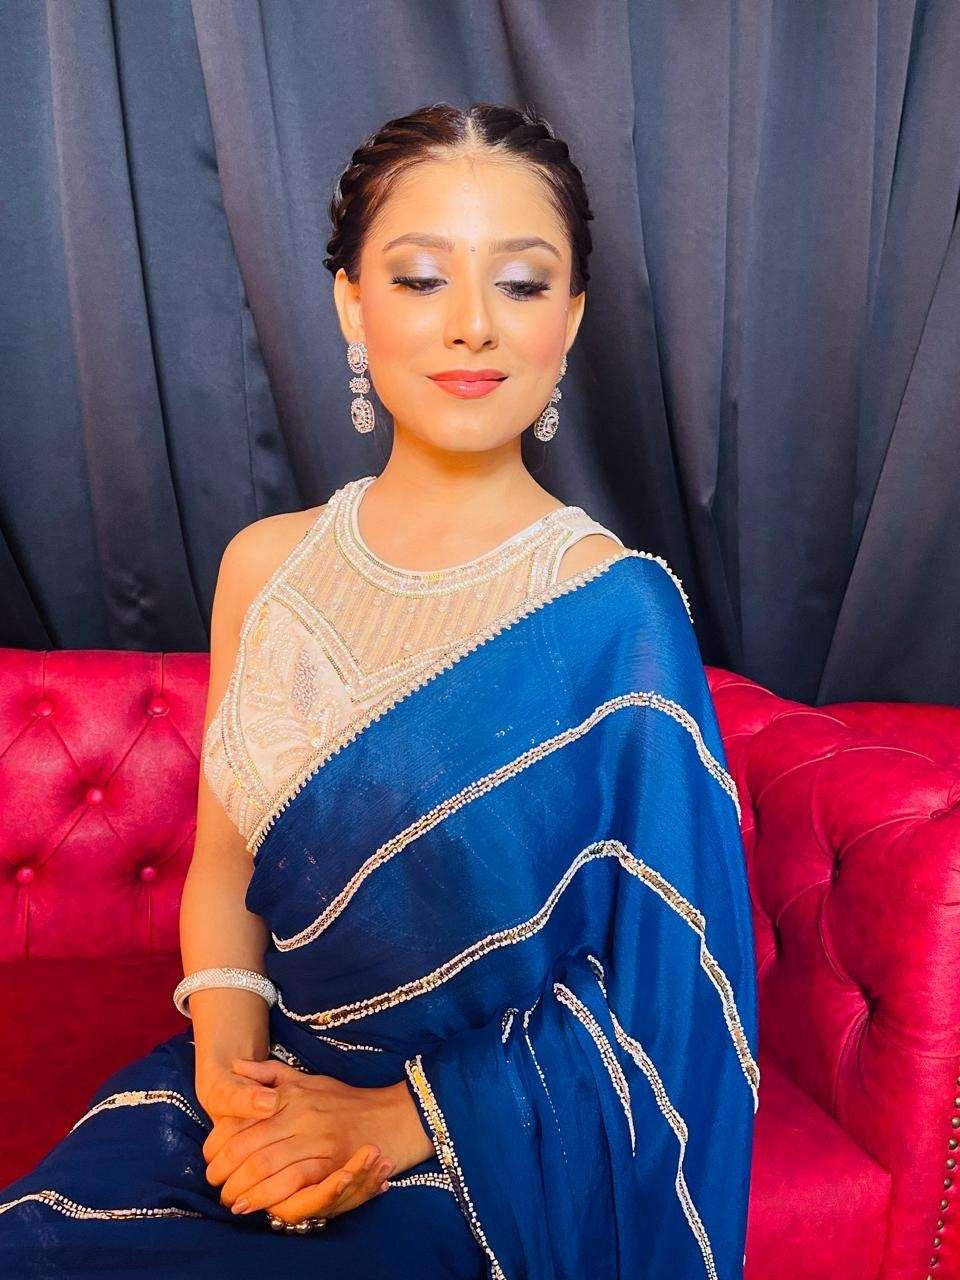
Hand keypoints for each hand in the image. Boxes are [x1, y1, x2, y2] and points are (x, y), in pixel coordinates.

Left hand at [202, 1057, 431, 1222]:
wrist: (395, 1115)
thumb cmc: (348, 1100)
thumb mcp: (309, 1079)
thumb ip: (271, 1074)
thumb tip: (237, 1065)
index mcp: (291, 1095)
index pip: (243, 1120)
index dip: (220, 1143)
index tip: (209, 1157)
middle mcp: (300, 1114)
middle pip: (249, 1147)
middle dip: (225, 1171)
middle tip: (214, 1185)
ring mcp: (316, 1139)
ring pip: (266, 1167)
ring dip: (242, 1189)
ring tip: (231, 1201)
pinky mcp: (332, 1163)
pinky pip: (293, 1183)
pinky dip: (269, 1198)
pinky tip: (257, 1207)